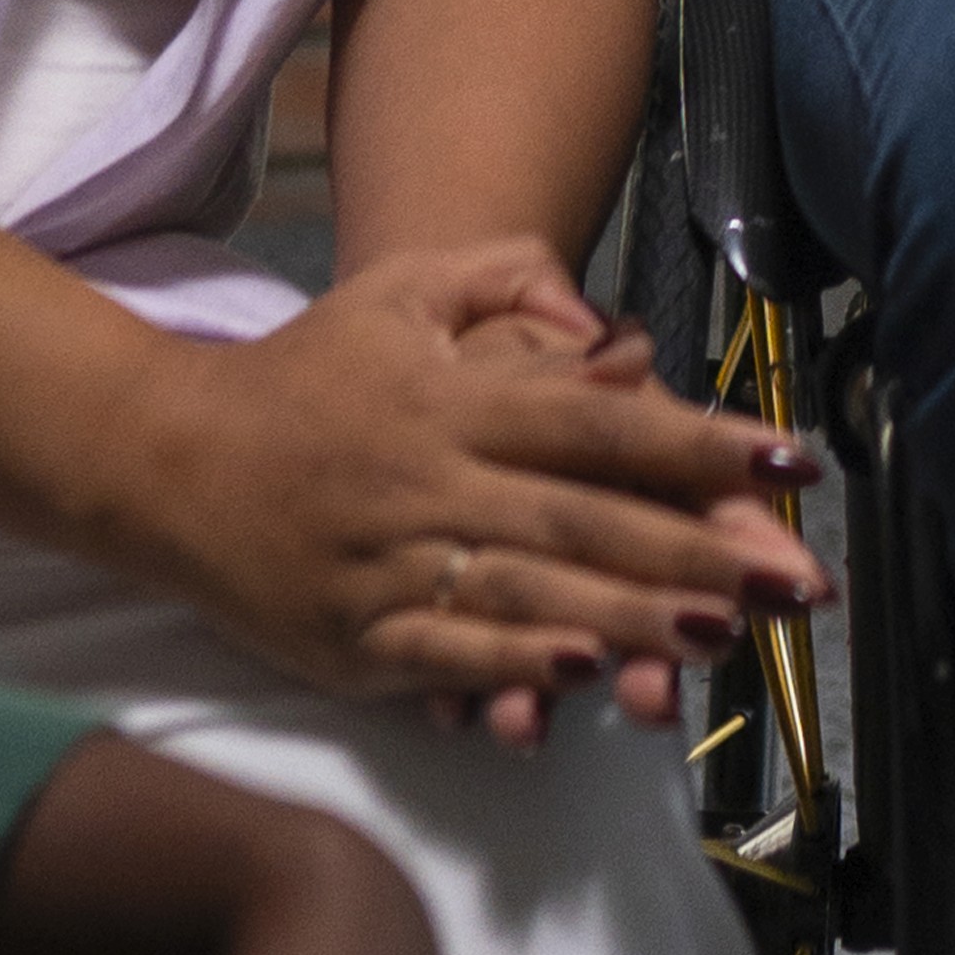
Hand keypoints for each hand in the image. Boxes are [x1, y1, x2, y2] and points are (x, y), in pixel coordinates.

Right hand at [132, 243, 818, 742]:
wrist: (161, 455)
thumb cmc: (300, 373)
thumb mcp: (399, 294)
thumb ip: (503, 280)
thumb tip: (611, 329)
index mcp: (456, 396)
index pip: (599, 419)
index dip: (698, 440)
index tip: (789, 460)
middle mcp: (433, 475)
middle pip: (584, 512)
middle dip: (697, 550)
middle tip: (792, 582)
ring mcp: (390, 558)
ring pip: (530, 587)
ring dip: (630, 615)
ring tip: (720, 638)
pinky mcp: (351, 631)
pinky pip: (445, 650)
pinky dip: (515, 662)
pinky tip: (583, 674)